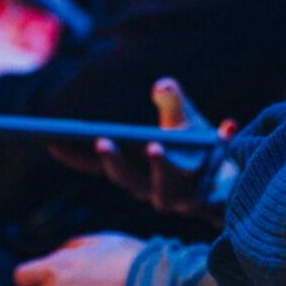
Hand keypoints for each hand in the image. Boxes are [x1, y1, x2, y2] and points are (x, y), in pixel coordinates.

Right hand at [52, 77, 234, 215]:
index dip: (76, 157)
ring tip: (156, 146)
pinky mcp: (207, 200)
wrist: (235, 181)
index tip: (51, 141)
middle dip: (114, 164)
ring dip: (160, 168)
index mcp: (137, 169)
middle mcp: (151, 188)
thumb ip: (171, 101)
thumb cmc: (200, 149)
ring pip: (163, 191)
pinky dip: (222, 145)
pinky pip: (214, 183)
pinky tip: (230, 124)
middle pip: (127, 181)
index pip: (100, 167)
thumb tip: (163, 85)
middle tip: (102, 142)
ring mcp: (179, 198)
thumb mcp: (184, 120)